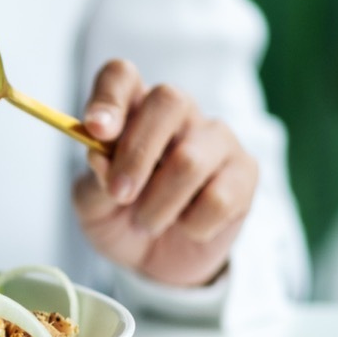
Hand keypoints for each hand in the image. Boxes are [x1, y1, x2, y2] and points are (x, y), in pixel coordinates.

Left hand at [72, 60, 257, 286]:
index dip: (109, 97)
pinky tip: (186, 226)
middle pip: (168, 100)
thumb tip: (99, 154)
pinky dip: (192, 224)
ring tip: (147, 222)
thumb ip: (94, 179)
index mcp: (132, 108)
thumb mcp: (92, 205)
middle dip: (136, 153)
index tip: (96, 130)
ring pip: (190, 158)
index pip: (121, 76)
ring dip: (159, 203)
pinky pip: (219, 197)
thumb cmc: (119, 218)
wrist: (154, 260)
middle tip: (119, 193)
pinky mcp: (245, 171)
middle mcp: (177, 113)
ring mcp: (216, 138)